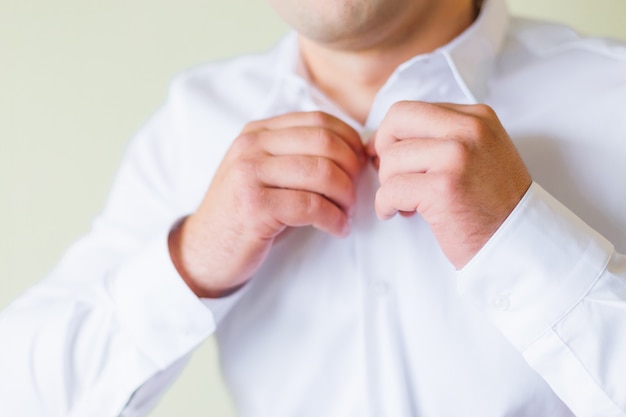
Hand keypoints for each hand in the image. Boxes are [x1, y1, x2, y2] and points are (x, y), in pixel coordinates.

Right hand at [169, 111, 365, 296]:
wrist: (205, 251)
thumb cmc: (246, 214)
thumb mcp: (268, 174)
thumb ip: (300, 156)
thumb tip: (358, 152)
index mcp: (258, 132)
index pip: (319, 120)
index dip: (350, 142)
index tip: (359, 167)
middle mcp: (251, 146)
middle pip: (325, 143)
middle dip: (351, 170)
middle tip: (355, 195)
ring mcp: (249, 174)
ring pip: (321, 172)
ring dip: (345, 197)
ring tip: (346, 213)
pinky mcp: (253, 206)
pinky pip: (311, 206)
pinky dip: (334, 219)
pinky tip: (337, 229)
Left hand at [372, 101, 530, 268]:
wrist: (519, 242)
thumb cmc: (492, 205)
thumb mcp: (476, 155)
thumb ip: (439, 139)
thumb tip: (381, 139)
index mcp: (476, 118)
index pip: (411, 110)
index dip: (392, 136)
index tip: (392, 159)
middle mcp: (469, 130)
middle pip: (396, 121)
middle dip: (384, 151)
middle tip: (393, 177)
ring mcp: (456, 157)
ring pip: (391, 159)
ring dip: (389, 185)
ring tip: (408, 203)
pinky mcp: (443, 188)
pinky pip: (391, 190)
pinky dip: (386, 206)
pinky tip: (398, 213)